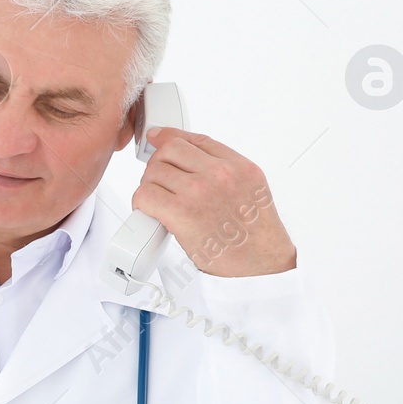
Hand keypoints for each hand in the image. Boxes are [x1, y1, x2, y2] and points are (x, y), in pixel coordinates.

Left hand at [133, 127, 296, 277]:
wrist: (261, 267)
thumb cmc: (256, 236)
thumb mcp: (253, 191)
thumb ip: (226, 172)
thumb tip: (191, 162)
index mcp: (239, 166)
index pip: (196, 139)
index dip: (171, 137)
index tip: (159, 138)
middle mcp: (220, 174)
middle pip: (170, 150)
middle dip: (159, 164)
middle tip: (160, 182)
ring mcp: (199, 192)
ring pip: (154, 171)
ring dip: (150, 186)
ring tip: (158, 202)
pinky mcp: (181, 213)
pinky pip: (145, 195)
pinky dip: (141, 203)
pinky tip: (150, 212)